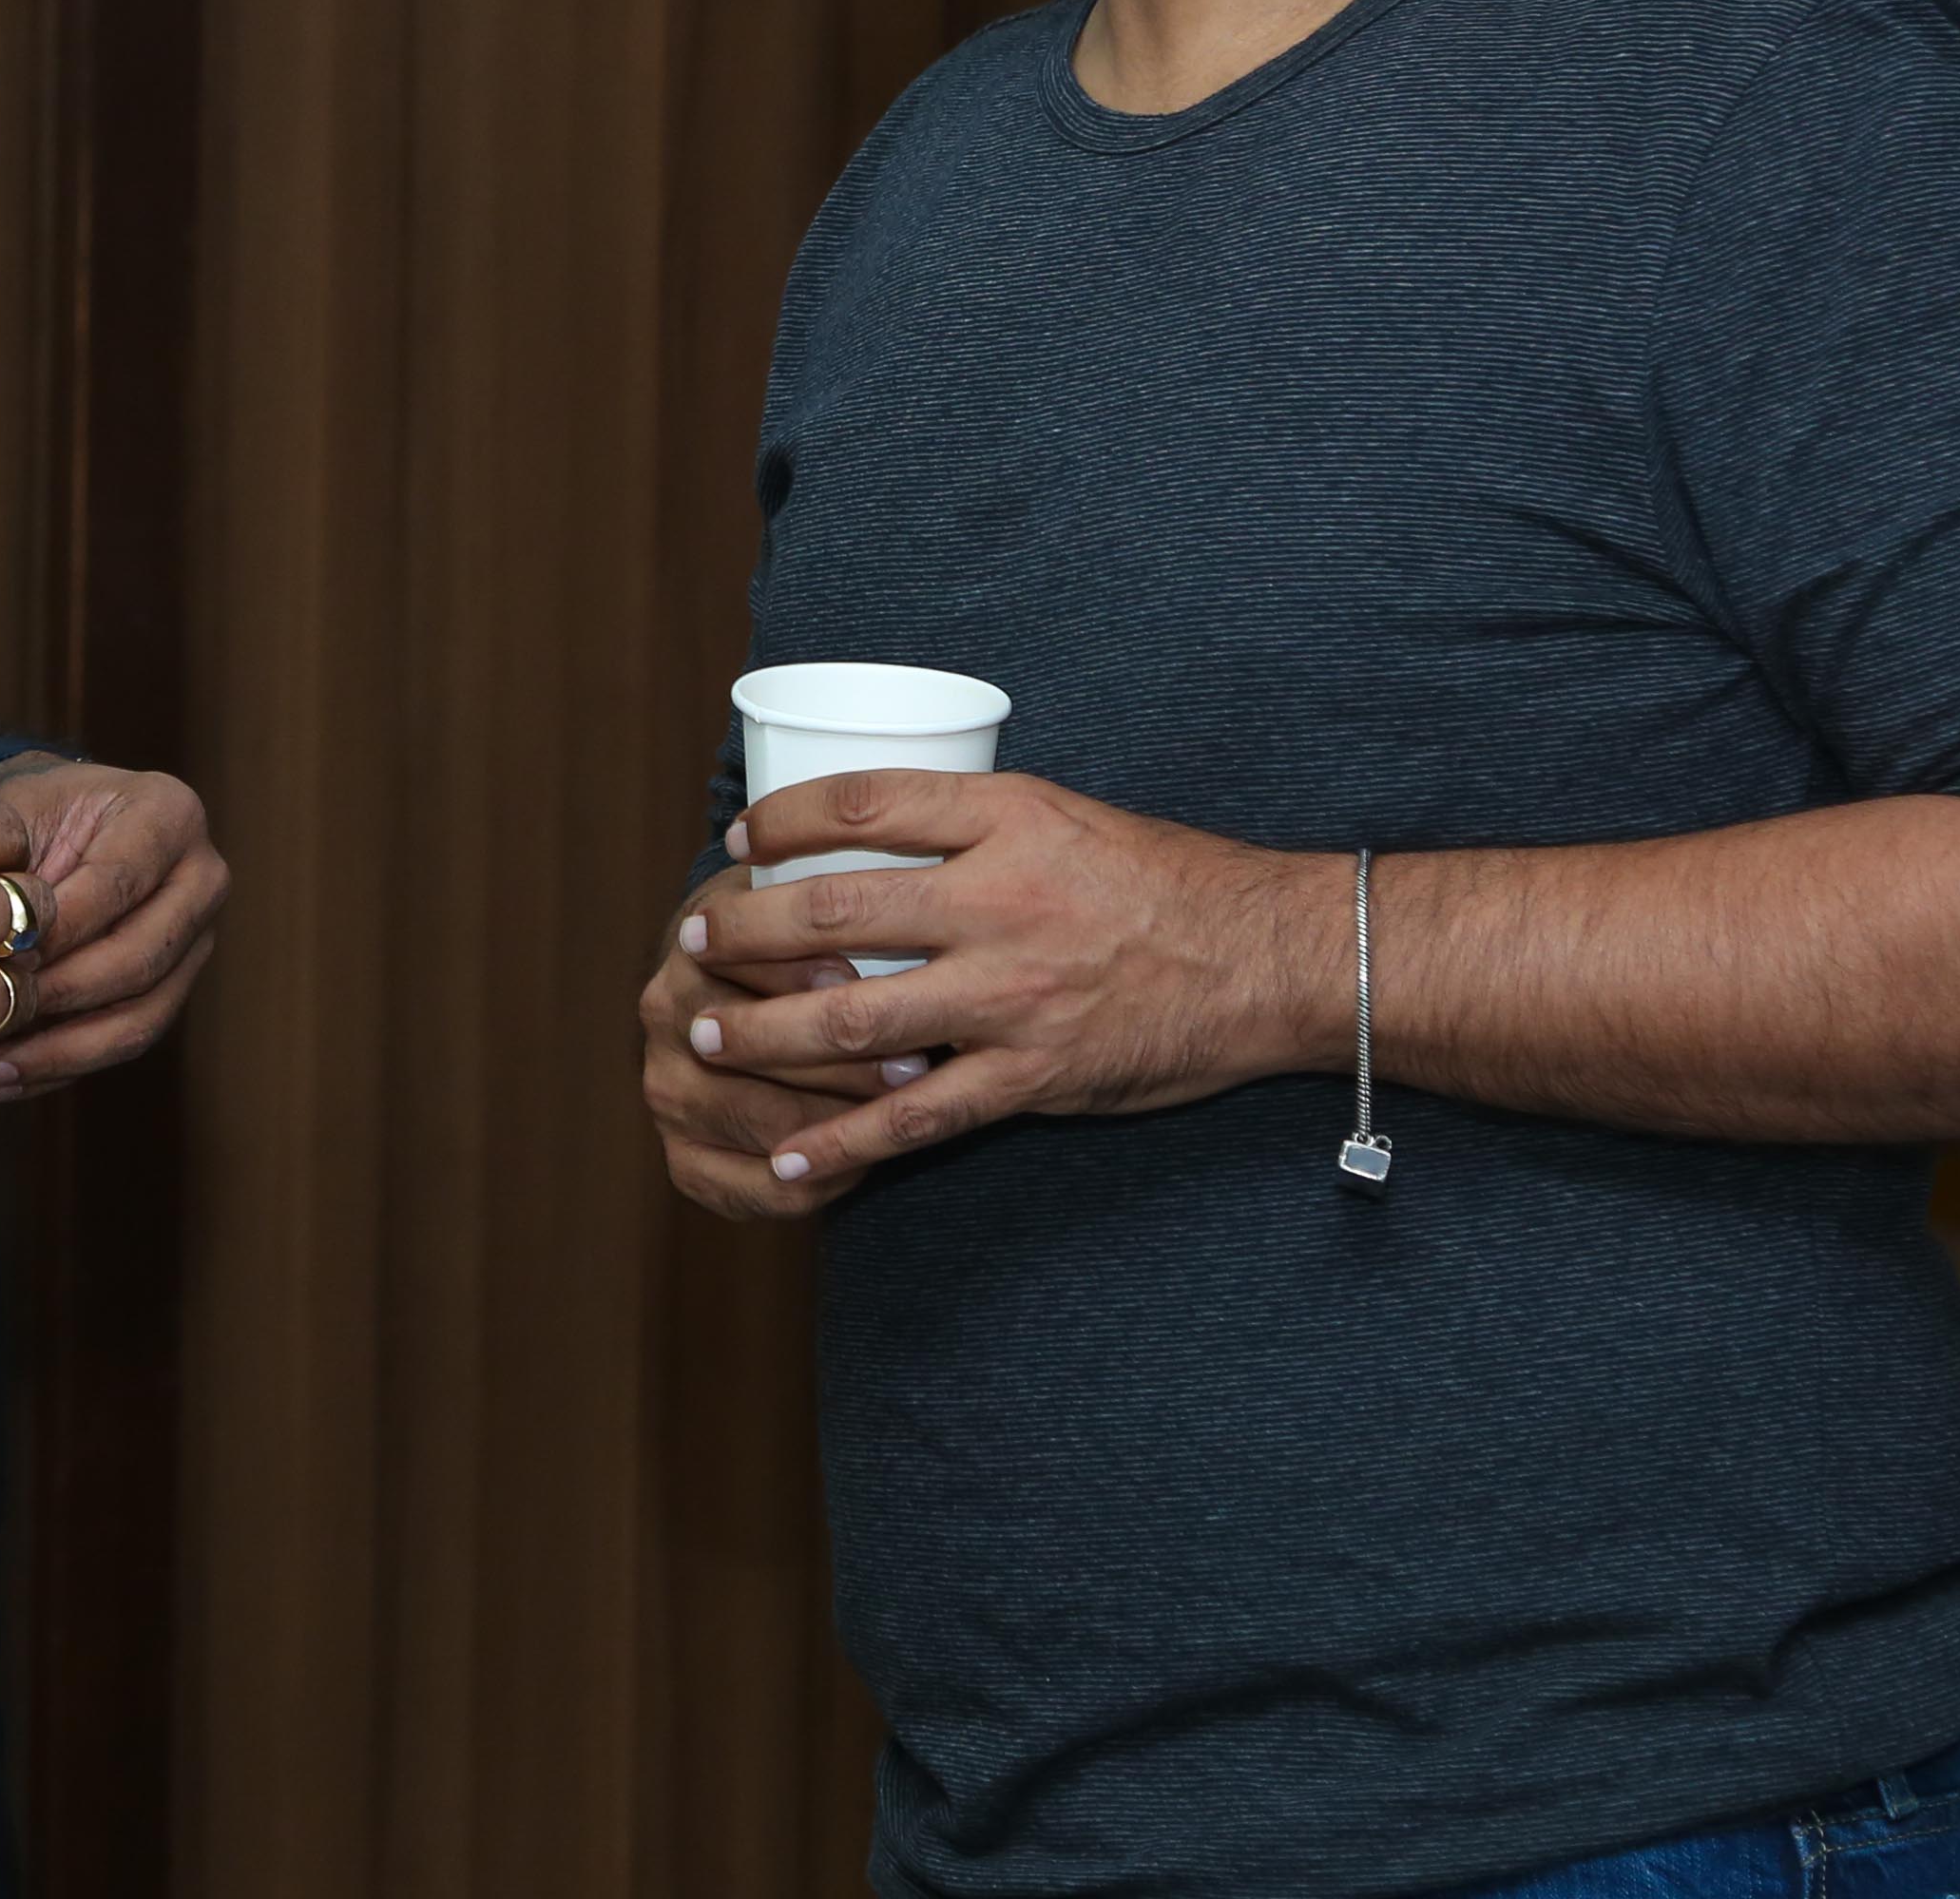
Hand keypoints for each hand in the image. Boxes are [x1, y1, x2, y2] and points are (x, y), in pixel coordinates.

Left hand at [0, 754, 229, 1099]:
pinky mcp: (177, 987)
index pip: (116, 884)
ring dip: (63, 1048)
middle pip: (140, 958)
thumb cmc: (27, 819)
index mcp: (170, 814)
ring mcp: (198, 938)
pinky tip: (9, 1076)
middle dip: (61, 995)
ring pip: (142, 1014)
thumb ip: (14, 874)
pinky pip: (130, 1039)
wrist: (48, 830)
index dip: (57, 930)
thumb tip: (6, 955)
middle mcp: (203, 876)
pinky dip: (66, 1064)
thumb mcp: (14, 818)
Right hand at [638, 893, 907, 1221]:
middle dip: (845, 1062)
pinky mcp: (683, 1161)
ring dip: (838, 1126)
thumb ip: (837, 907)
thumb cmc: (807, 941)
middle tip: (919, 1068)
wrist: (747, 1000)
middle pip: (757, 1050)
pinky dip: (816, 1182)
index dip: (822, 984)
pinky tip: (861, 1162)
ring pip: (763, 1123)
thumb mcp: (815, 900)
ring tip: (901, 1114)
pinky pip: (754, 1188)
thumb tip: (887, 940)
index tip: (890, 991)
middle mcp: (663, 1018)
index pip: (756, 968)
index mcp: (692, 946)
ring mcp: (667, 1093)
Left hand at [663, 771, 1331, 1211]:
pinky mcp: (1033, 1075)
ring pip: (854, 1015)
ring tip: (708, 1040)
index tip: (741, 842)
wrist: (1267, 959)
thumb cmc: (1167, 882)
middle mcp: (1000, 899)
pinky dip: (846, 1140)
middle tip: (691, 942)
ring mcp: (1012, 994)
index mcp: (1006, 818)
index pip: (860, 802)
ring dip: (765, 1032)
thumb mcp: (1066, 815)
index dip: (781, 820)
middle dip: (743, 930)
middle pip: (833, 908)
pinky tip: (794, 1157)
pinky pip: (917, 1115)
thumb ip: (974, 825)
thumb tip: (866, 832)